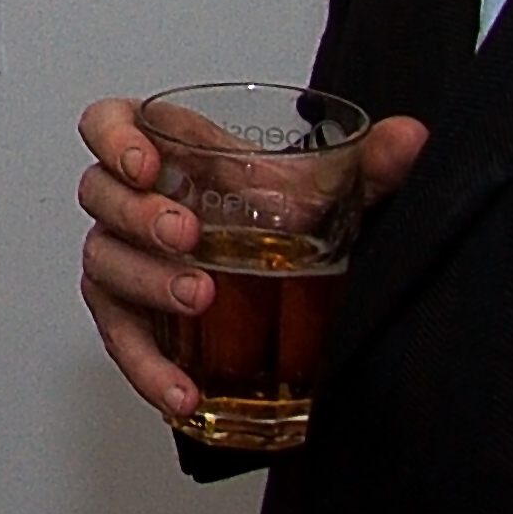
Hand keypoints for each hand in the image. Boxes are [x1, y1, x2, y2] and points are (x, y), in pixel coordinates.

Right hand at [74, 96, 425, 423]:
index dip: (114, 138)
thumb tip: (412, 141)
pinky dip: (150, 368)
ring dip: (147, 282)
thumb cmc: (281, 220)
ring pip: (104, 263)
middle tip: (188, 234)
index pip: (111, 123)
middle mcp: (138, 205)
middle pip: (100, 194)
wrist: (285, 281)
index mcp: (174, 155)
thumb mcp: (329, 192)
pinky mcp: (132, 321)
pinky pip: (122, 342)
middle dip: (139, 215)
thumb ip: (371, 165)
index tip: (146, 164)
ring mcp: (128, 262)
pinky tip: (184, 390)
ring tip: (199, 299)